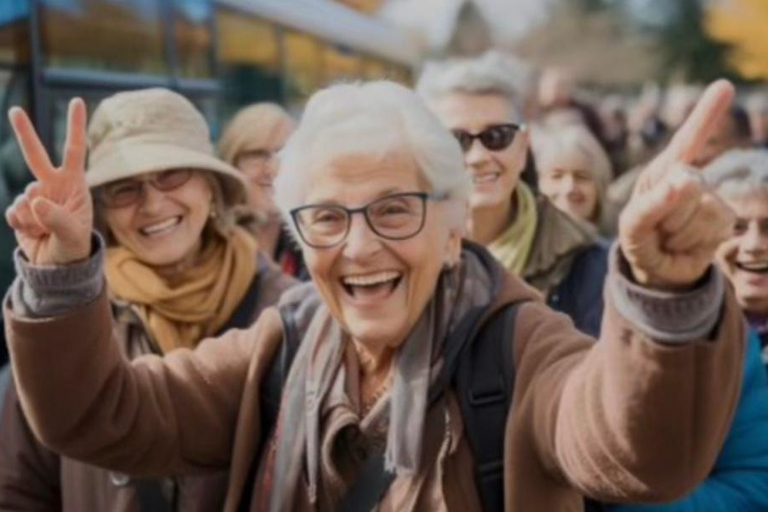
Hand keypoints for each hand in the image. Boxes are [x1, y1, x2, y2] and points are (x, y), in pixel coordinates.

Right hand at [5, 99, 92, 265]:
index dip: (74, 126)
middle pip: (36, 155)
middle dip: (24, 132)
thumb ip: (57, 218)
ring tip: (45, 230)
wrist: (57, 265)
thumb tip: (34, 201)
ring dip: (31, 217)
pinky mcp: (20, 210)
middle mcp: (53, 185)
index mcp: (73, 184)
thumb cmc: (73, 246)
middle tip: (15, 110)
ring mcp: (35, 196)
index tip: (76, 101)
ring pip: (24, 198)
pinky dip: (21, 224)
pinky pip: (13, 213)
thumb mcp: (72, 235)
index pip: (74, 151)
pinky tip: (32, 232)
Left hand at [619, 80, 735, 289]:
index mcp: (664, 170)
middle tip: (657, 228)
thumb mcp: (634, 223)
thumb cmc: (640, 238)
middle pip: (686, 185)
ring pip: (701, 209)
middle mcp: (690, 177)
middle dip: (665, 213)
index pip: (687, 140)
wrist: (657, 268)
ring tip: (669, 236)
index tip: (724, 86)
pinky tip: (686, 244)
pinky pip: (712, 227)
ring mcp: (711, 197)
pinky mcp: (725, 219)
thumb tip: (686, 179)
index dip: (705, 114)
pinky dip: (693, 242)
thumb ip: (654, 202)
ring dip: (678, 231)